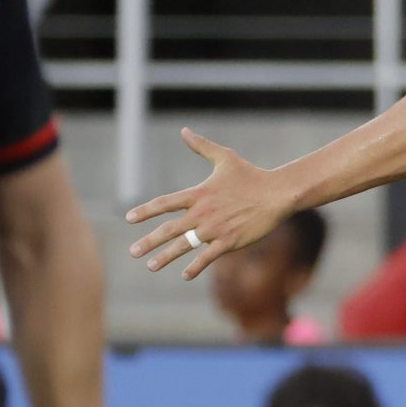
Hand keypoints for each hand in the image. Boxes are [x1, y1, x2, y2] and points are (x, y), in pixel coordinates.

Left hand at [126, 128, 293, 280]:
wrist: (277, 194)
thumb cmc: (251, 175)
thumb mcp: (225, 157)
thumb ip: (201, 147)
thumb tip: (184, 131)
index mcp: (198, 194)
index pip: (165, 204)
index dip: (145, 211)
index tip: (129, 218)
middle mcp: (202, 213)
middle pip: (169, 229)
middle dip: (149, 242)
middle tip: (133, 252)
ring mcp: (215, 229)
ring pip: (184, 246)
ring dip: (166, 258)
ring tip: (151, 266)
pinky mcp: (229, 242)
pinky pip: (207, 257)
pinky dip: (195, 267)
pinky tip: (185, 275)